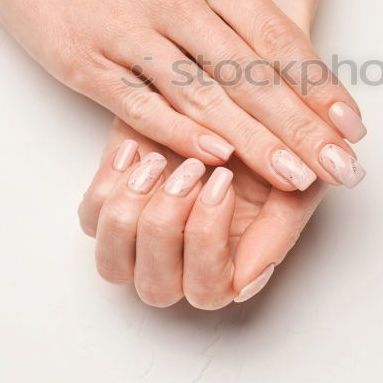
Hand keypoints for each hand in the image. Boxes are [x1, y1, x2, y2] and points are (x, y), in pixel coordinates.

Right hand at [0, 0, 365, 190]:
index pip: (277, 37)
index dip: (319, 84)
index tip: (352, 123)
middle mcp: (176, 2)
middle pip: (252, 77)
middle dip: (304, 128)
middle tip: (345, 169)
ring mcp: (129, 34)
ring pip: (205, 98)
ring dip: (256, 143)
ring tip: (299, 179)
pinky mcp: (85, 62)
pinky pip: (140, 106)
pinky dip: (179, 133)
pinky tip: (216, 160)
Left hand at [78, 121, 325, 307]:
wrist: (228, 92)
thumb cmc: (266, 139)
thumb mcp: (292, 177)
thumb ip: (279, 230)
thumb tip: (247, 282)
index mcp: (226, 265)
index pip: (207, 290)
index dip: (208, 242)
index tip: (223, 182)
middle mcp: (178, 262)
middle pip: (157, 286)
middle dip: (169, 224)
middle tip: (192, 169)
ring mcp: (138, 239)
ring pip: (114, 264)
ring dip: (135, 212)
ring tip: (160, 162)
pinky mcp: (107, 205)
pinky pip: (90, 219)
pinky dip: (109, 186)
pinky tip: (137, 151)